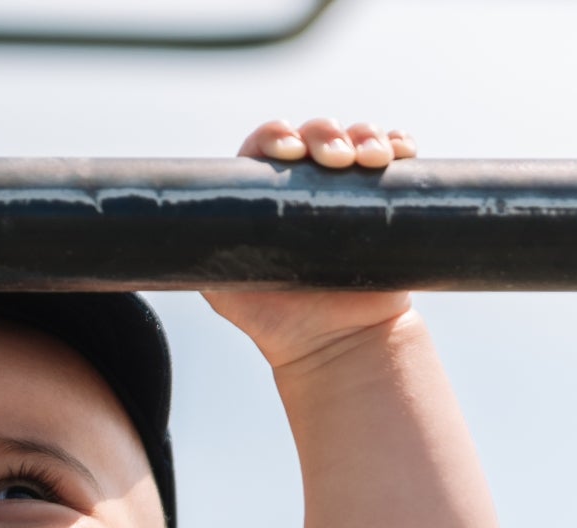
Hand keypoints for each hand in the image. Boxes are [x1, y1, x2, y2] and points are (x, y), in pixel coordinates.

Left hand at [203, 118, 420, 369]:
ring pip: (359, 137)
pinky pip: (397, 157)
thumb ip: (203, 257)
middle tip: (335, 159)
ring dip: (367, 136)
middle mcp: (308, 181)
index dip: (276, 136)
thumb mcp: (226, 289)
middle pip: (317, 133)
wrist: (338, 345)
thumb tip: (174, 228)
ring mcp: (350, 187)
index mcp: (267, 191)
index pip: (268, 145)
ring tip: (373, 158)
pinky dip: (400, 144)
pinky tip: (402, 151)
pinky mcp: (387, 198)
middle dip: (327, 134)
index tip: (287, 151)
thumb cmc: (276, 319)